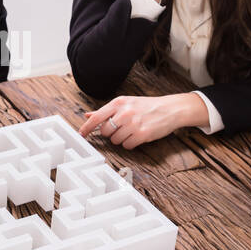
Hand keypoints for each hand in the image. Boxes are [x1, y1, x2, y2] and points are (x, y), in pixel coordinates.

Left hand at [79, 93, 201, 148]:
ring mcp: (133, 124)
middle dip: (111, 133)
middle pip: (105, 131)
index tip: (81, 134)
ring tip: (132, 131)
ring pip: (115, 140)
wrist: (170, 109)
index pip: (97, 117)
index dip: (86, 128)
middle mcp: (125, 113)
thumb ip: (106, 111)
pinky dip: (131, 144)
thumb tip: (88, 115)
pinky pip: (127, 146)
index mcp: (119, 103)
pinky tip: (138, 136)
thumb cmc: (147, 106)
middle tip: (121, 128)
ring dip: (121, 139)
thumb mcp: (126, 103)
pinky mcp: (142, 134)